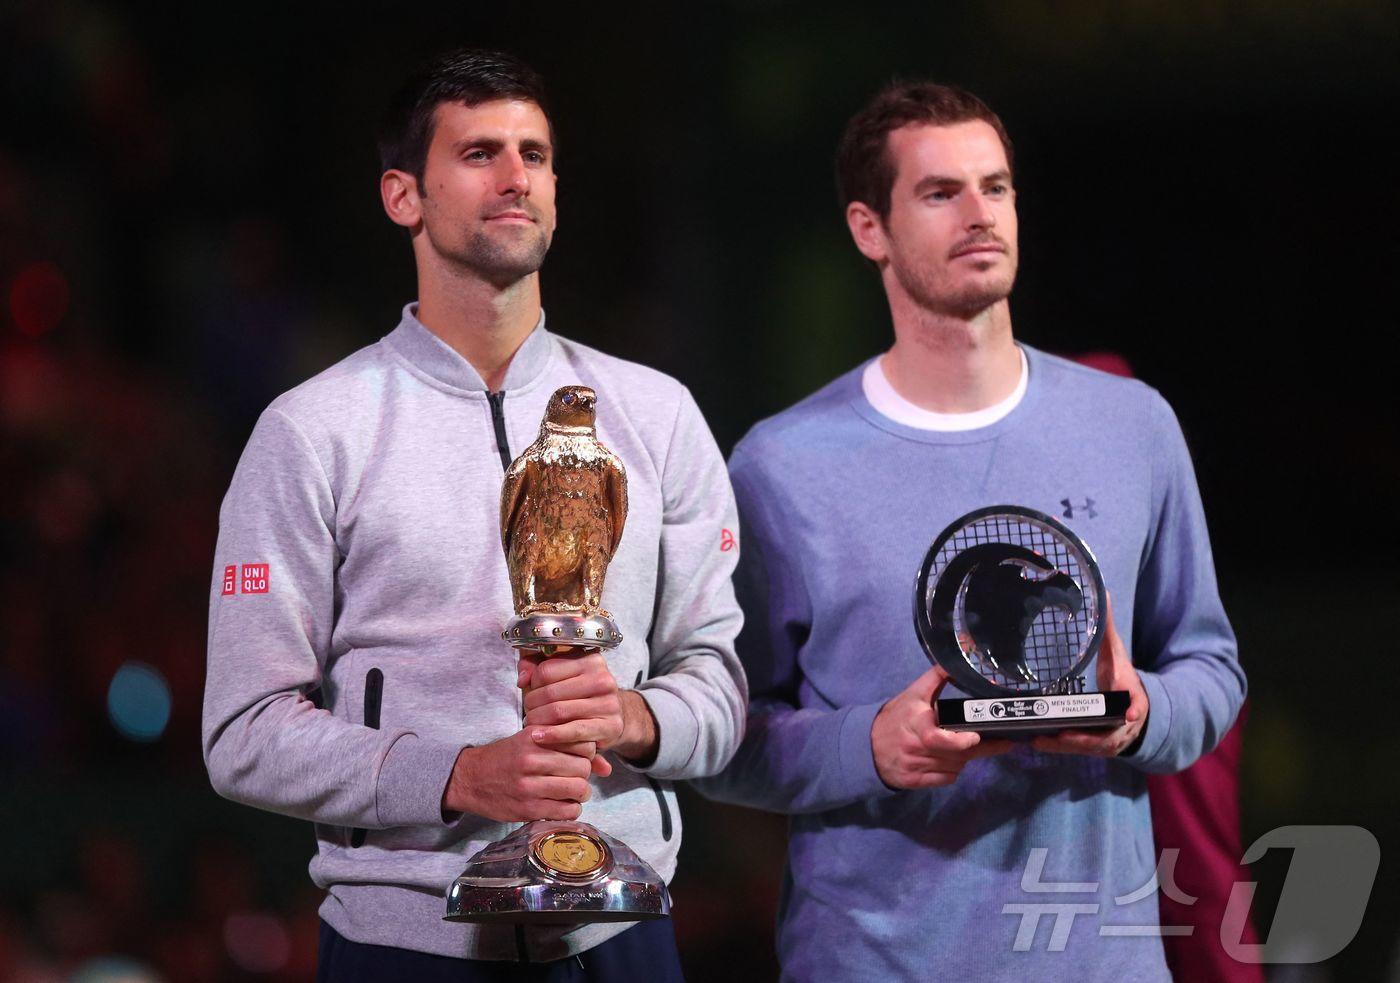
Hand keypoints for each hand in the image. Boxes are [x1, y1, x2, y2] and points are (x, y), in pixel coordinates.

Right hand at [441, 730, 593, 822]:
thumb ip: (568, 748)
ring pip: (578, 790)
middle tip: (575, 777)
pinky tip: (561, 804)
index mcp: (535, 737)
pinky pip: (566, 812)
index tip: (577, 757)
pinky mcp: (527, 809)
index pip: (581, 743)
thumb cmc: (507, 757)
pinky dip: (570, 810)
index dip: (586, 752)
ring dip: (580, 794)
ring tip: (571, 792)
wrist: (470, 778)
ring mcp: (529, 786)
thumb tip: (607, 768)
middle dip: (584, 774)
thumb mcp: (532, 742)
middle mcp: (532, 759)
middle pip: (582, 767)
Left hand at [519, 650, 658, 765]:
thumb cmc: (581, 694)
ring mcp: (609, 703)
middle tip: (527, 714)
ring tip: (531, 726)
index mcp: (591, 660)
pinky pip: (575, 730)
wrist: (613, 717)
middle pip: (551, 693)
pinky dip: (553, 735)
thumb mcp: (562, 675)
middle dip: (532, 706)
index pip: (546, 670)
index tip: (528, 693)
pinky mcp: (610, 726)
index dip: (532, 683)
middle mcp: (603, 679)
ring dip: (538, 721)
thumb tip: (522, 679)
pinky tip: (539, 737)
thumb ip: (536, 668)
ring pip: (559, 712)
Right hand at [871, 665, 1013, 788]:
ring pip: (954, 767)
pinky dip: (953, 770)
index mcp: (915, 723)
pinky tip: (951, 759)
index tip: (976, 736)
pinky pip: (946, 779)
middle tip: (1004, 743)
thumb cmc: (895, 716)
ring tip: (970, 746)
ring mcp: (915, 767)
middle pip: (956, 755)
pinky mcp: (915, 782)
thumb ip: (935, 678)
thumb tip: (957, 660)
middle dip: (981, 749)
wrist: (866, 746)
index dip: (959, 741)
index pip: (938, 738)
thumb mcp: (913, 694)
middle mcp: (915, 747)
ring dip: (965, 758)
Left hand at [1032, 593, 1148, 757]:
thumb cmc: (1120, 677)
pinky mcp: (1096, 746)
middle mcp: (1124, 722)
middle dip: (1085, 737)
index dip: (1134, 708)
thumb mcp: (1116, 652)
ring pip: (1091, 746)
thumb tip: (1100, 591)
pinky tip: (1036, 741)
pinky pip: (1079, 750)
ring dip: (1066, 745)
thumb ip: (1106, 628)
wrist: (1133, 710)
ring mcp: (1111, 737)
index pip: (1137, 703)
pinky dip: (1060, 747)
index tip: (1130, 714)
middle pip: (1109, 733)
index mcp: (1132, 696)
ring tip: (1039, 739)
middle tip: (1061, 733)